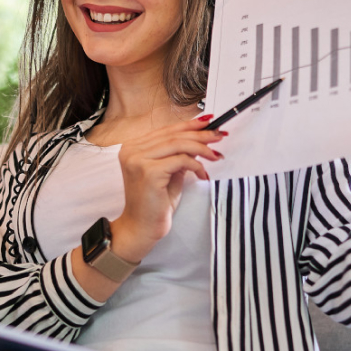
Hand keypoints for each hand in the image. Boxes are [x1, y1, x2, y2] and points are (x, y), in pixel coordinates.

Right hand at [111, 115, 224, 261]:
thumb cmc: (155, 203)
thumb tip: (200, 139)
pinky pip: (181, 160)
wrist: (142, 228)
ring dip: (202, 148)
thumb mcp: (168, 173)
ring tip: (216, 154)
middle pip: (173, 135)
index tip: (209, 123)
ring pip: (178, 144)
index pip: (166, 130)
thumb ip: (178, 155)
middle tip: (219, 135)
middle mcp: (132, 151)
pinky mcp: (149, 172)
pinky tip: (203, 174)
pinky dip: (197, 165)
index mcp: (133, 147)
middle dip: (200, 134)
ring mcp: (138, 160)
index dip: (189, 125)